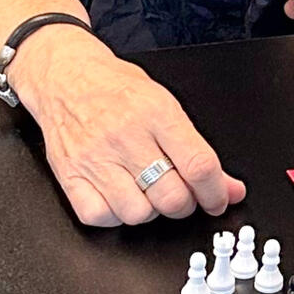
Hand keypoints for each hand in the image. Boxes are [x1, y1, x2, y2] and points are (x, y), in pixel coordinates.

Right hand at [6, 26, 245, 227]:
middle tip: (181, 195)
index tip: (218, 200)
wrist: (64, 77)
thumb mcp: (165, 105)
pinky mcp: (69, 175)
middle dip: (185, 205)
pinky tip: (120, 197)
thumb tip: (229, 189)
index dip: (215, 192)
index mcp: (156, 113)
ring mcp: (94, 157)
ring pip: (138, 214)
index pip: (198, 165)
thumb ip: (198, 149)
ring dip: (150, 211)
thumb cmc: (117, 89)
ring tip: (148, 192)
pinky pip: (100, 217)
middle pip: (171, 197)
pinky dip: (115, 216)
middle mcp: (125, 136)